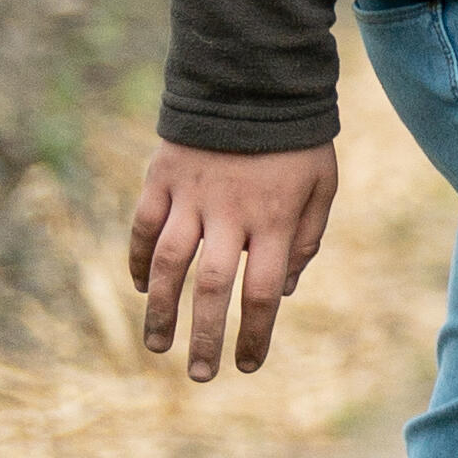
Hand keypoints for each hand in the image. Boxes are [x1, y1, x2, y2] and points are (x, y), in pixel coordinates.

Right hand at [128, 141, 337, 381]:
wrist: (253, 82)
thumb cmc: (296, 142)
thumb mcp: (321, 187)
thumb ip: (304, 239)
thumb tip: (283, 290)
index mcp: (273, 221)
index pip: (263, 292)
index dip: (254, 333)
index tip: (247, 365)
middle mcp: (229, 215)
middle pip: (212, 287)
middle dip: (205, 335)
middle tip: (200, 375)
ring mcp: (190, 197)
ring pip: (167, 263)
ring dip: (160, 309)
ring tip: (158, 346)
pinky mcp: (162, 178)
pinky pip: (142, 226)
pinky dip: (136, 258)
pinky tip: (138, 287)